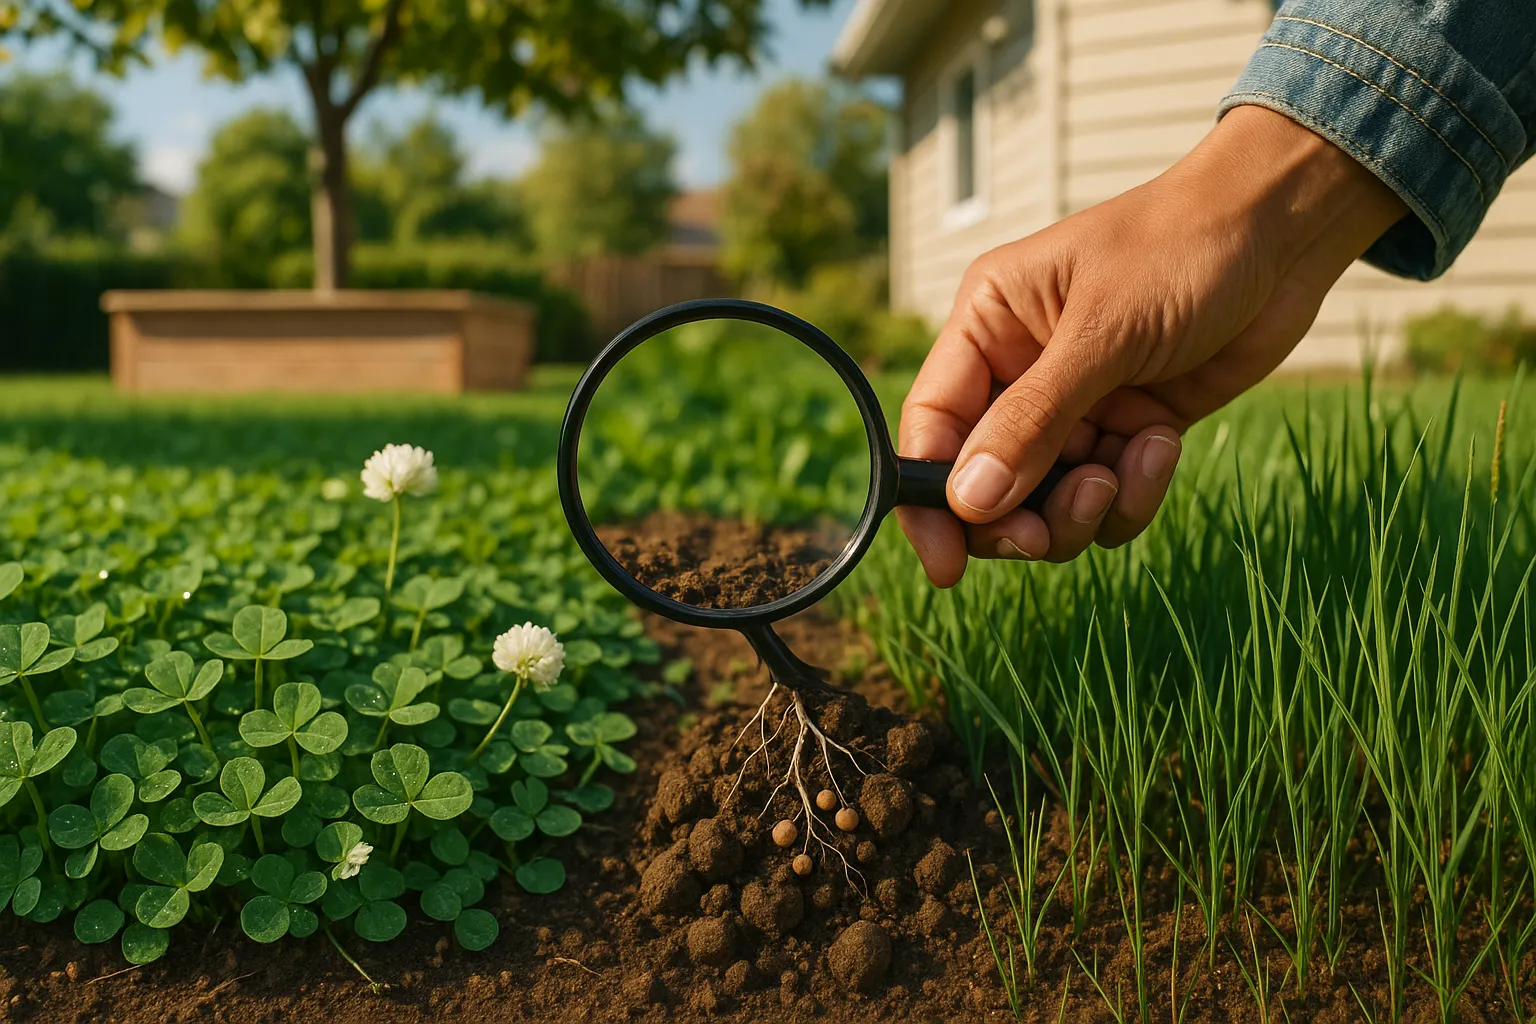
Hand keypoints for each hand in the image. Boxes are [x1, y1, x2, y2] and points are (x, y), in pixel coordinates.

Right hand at [897, 105, 1406, 586]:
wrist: (1285, 230)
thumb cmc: (1181, 250)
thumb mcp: (1100, 333)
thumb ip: (1032, 421)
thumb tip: (968, 502)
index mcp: (987, 326)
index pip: (931, 426)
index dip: (929, 501)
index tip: (948, 565)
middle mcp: (1019, 370)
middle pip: (983, 482)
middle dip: (1015, 518)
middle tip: (1045, 535)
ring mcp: (1075, 404)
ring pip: (1047, 501)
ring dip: (1083, 508)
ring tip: (1122, 471)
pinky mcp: (1129, 427)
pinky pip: (1109, 497)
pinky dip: (1134, 491)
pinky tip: (1163, 444)